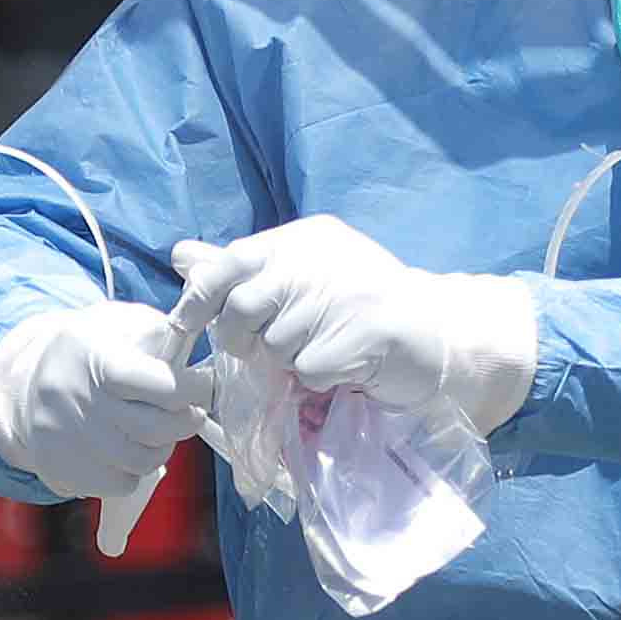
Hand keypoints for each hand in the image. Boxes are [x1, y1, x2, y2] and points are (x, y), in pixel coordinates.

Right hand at [0, 301, 217, 503]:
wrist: (25, 386)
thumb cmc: (84, 353)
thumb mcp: (115, 322)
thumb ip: (157, 333)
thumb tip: (191, 356)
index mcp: (96, 361)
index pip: (160, 384)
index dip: (193, 388)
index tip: (204, 385)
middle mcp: (78, 402)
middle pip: (156, 428)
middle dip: (186, 420)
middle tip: (191, 411)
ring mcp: (70, 441)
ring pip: (143, 460)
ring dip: (163, 446)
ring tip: (159, 428)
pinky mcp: (67, 470)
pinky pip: (123, 482)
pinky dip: (135, 469)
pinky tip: (128, 446)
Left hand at [178, 217, 537, 438]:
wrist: (439, 334)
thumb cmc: (359, 309)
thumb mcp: (299, 279)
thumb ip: (240, 271)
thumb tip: (181, 255)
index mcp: (302, 240)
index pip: (228, 262)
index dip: (200, 301)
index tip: (189, 329)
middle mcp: (321, 257)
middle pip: (243, 308)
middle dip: (245, 341)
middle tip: (272, 351)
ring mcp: (347, 292)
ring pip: (276, 345)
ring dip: (291, 363)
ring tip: (326, 351)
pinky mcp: (368, 331)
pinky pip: (310, 370)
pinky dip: (321, 379)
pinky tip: (347, 367)